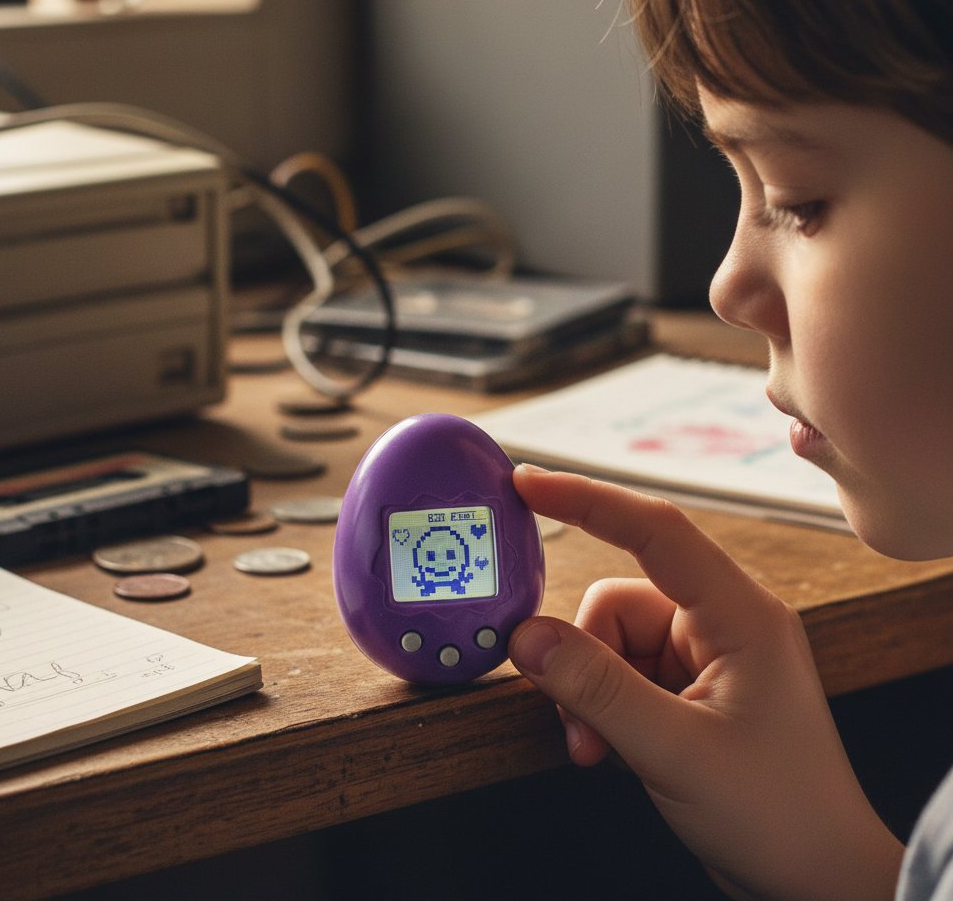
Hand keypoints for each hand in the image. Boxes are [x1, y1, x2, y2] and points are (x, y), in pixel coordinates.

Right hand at [509, 465, 902, 900]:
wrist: (815, 879)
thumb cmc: (778, 814)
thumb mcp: (675, 749)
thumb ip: (596, 689)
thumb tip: (526, 636)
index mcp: (740, 615)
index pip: (655, 531)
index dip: (588, 499)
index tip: (528, 482)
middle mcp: (722, 621)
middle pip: (618, 602)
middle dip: (584, 658)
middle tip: (575, 720)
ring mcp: (705, 654)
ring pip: (610, 640)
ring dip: (589, 692)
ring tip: (596, 747)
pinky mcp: (688, 685)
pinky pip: (619, 672)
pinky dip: (601, 707)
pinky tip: (607, 750)